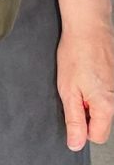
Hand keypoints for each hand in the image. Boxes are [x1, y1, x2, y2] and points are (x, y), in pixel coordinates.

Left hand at [57, 24, 113, 149]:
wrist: (88, 29)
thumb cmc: (76, 54)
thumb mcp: (67, 90)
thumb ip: (74, 119)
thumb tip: (75, 143)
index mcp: (106, 107)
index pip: (96, 137)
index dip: (81, 127)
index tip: (73, 110)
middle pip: (101, 122)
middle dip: (87, 112)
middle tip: (76, 91)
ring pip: (103, 108)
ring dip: (91, 100)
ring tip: (81, 80)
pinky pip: (106, 94)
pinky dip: (96, 89)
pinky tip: (88, 74)